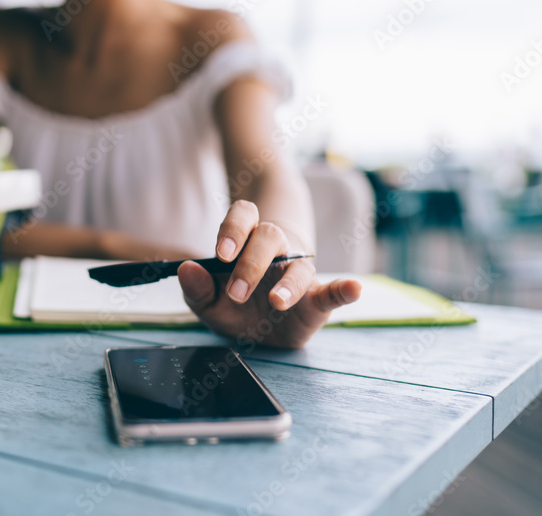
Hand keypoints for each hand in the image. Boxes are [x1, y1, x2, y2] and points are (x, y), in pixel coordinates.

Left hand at [177, 200, 361, 348]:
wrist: (263, 326)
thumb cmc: (236, 303)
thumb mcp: (208, 301)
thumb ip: (196, 287)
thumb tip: (186, 270)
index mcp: (245, 242)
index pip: (243, 215)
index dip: (232, 229)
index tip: (220, 253)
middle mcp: (275, 251)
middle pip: (269, 236)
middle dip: (251, 263)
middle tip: (236, 292)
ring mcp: (298, 272)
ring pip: (298, 265)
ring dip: (289, 282)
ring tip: (278, 301)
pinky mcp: (317, 299)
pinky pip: (334, 291)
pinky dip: (346, 289)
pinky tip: (354, 288)